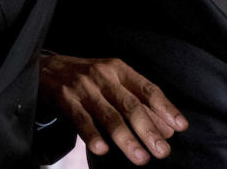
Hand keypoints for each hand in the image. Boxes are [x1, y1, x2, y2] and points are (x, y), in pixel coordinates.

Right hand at [38, 53, 187, 164]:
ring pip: (109, 115)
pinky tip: (103, 150)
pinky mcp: (65, 98)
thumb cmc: (87, 78)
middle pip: (131, 105)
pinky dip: (93, 135)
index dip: (165, 108)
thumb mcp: (112, 80)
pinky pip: (81, 120)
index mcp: (120, 69)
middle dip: (149, 130)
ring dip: (127, 139)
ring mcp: (84, 87)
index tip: (180, 127)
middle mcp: (105, 75)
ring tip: (141, 158)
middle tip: (163, 151)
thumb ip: (136, 100)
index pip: (148, 89)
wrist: (46, 67)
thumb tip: (166, 128)